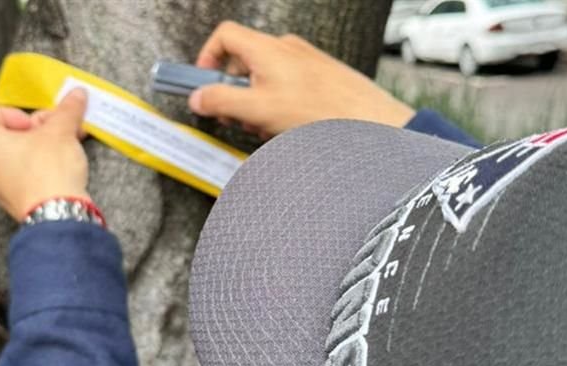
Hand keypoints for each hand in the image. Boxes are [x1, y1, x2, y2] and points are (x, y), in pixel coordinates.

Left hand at [0, 89, 90, 221]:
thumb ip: (67, 110)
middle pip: (6, 137)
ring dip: (41, 149)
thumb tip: (76, 95)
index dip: (13, 113)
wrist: (60, 214)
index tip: (35, 120)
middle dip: (35, 130)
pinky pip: (25, 177)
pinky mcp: (17, 202)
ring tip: (65, 147)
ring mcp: (0, 187)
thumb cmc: (49, 171)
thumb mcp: (61, 131)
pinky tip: (63, 168)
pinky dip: (41, 169)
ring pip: (18, 158)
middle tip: (57, 130)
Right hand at [188, 21, 414, 138]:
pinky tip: (287, 128)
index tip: (203, 84)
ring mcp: (304, 62)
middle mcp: (285, 49)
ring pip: (265, 78)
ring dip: (256, 104)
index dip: (207, 58)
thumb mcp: (258, 109)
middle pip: (243, 62)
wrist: (368, 121)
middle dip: (233, 91)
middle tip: (234, 116)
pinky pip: (287, 87)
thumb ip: (222, 101)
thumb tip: (198, 98)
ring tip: (267, 128)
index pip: (224, 36)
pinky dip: (278, 106)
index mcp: (266, 49)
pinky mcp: (318, 78)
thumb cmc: (321, 111)